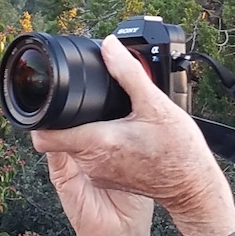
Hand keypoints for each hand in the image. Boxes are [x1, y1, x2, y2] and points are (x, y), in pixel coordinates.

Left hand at [32, 35, 234, 235]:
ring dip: (90, 130)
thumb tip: (109, 46)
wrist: (192, 189)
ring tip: (115, 118)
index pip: (44, 135)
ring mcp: (99, 175)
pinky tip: (124, 135)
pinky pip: (93, 158)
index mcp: (96, 143)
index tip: (52, 99)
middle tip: (94, 102)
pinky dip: (101, 144)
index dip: (41, 115)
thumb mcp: (156, 105)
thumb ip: (127, 73)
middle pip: (63, 135)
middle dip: (73, 116)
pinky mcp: (108, 181)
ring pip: (79, 146)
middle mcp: (91, 162)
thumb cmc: (178, 153)